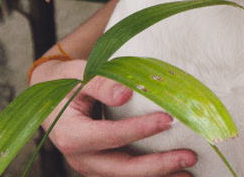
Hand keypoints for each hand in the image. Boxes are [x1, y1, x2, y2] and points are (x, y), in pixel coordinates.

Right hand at [36, 58, 198, 176]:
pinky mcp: (103, 168)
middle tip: (189, 156)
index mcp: (72, 136)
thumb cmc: (68, 84)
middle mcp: (80, 158)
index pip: (111, 136)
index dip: (140, 130)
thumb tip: (125, 94)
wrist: (54, 99)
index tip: (168, 120)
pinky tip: (176, 173)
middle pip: (123, 168)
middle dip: (158, 165)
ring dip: (159, 176)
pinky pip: (128, 175)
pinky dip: (151, 175)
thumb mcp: (78, 76)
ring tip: (189, 172)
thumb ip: (101, 83)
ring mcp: (92, 167)